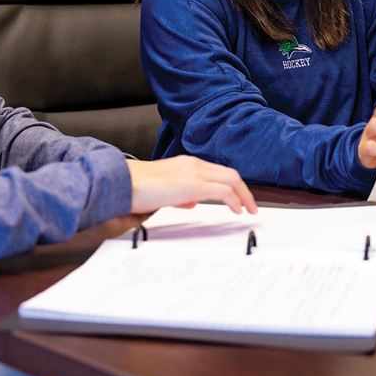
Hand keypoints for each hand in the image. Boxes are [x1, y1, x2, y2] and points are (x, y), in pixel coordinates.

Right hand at [126, 156, 257, 214]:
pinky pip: (223, 191)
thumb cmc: (137, 188)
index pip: (218, 172)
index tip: (239, 197)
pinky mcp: (194, 185)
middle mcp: (194, 164)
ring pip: (231, 179)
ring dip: (244, 195)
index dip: (232, 185)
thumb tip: (192, 202)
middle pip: (230, 174)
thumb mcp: (164, 191)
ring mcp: (195, 173)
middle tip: (251, 205)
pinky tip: (237, 210)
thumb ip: (180, 195)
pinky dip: (235, 200)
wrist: (124, 183)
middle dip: (244, 190)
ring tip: (249, 209)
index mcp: (188, 164)